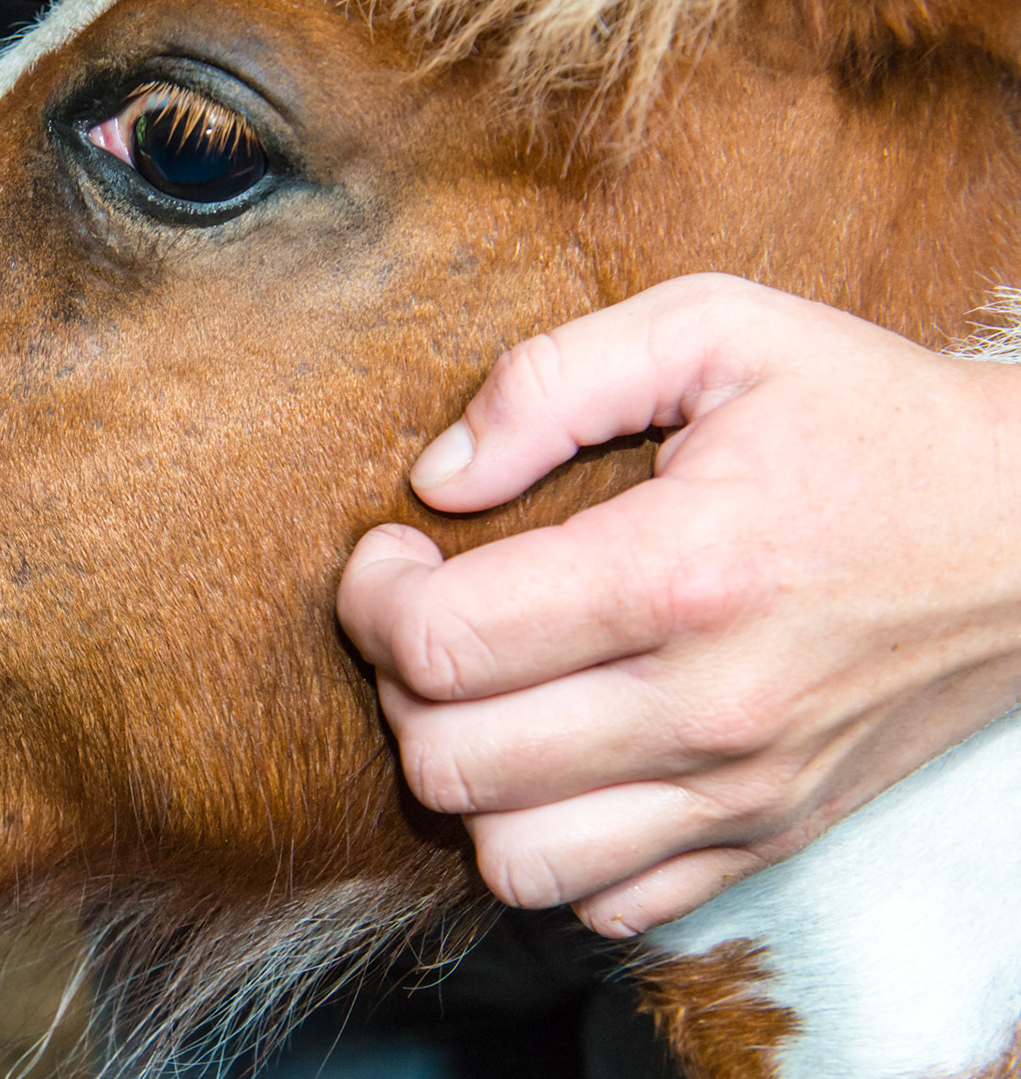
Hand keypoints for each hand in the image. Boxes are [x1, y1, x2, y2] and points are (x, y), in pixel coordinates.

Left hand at [338, 274, 1020, 937]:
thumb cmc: (870, 422)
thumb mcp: (720, 332)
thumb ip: (555, 381)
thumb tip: (438, 478)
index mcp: (682, 572)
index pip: (444, 642)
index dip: (371, 599)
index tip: (393, 554)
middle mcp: (708, 709)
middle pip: (451, 764)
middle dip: (395, 687)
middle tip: (426, 617)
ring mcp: (740, 795)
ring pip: (512, 863)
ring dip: (462, 782)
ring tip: (485, 699)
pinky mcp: (765, 840)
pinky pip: (601, 907)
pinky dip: (549, 847)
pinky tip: (559, 761)